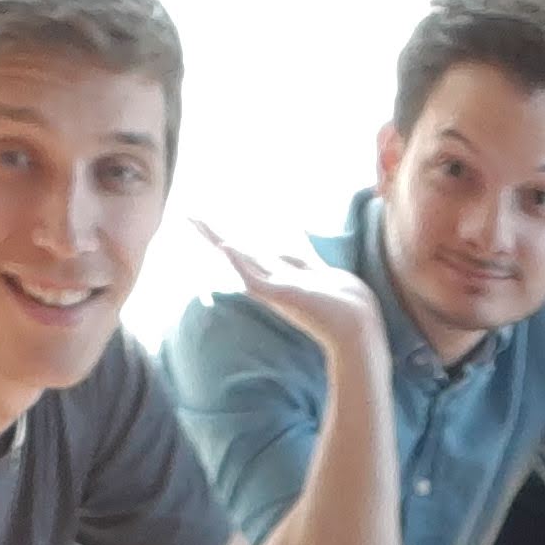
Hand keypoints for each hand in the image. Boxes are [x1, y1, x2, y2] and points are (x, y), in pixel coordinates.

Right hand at [201, 221, 381, 365]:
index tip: (214, 229)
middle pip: (237, 252)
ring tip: (195, 222)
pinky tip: (225, 247)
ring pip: (239, 260)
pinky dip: (239, 263)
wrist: (355, 326)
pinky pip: (254, 278)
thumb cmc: (344, 301)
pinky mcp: (281, 296)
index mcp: (279, 274)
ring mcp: (274, 289)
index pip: (249, 253)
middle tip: (189, 217)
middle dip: (214, 235)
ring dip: (217, 240)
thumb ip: (303, 257)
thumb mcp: (318, 269)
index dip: (231, 239)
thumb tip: (296, 236)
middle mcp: (271, 280)